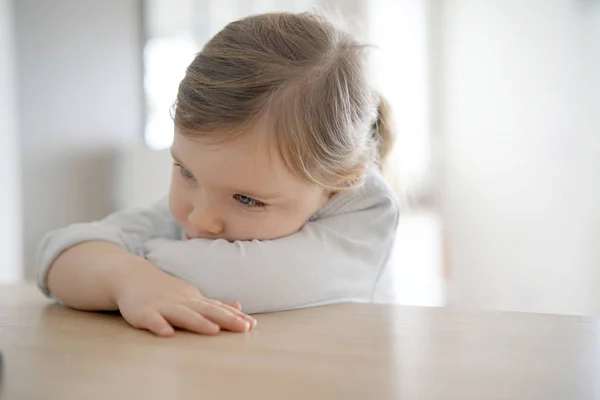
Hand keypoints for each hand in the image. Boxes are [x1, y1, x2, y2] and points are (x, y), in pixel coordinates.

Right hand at [113, 260, 256, 336]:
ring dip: (198, 322)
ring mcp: (163, 306)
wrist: (133, 276)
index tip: (252, 325)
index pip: (218, 308)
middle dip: (226, 319)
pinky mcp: (143, 312)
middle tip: (244, 328)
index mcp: (194, 300)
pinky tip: (167, 334)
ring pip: (182, 314)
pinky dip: (159, 325)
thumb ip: (214, 304)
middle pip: (206, 310)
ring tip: (213, 331)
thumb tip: (239, 306)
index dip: (234, 317)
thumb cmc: (166, 291)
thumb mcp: (192, 296)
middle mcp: (182, 302)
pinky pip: (151, 320)